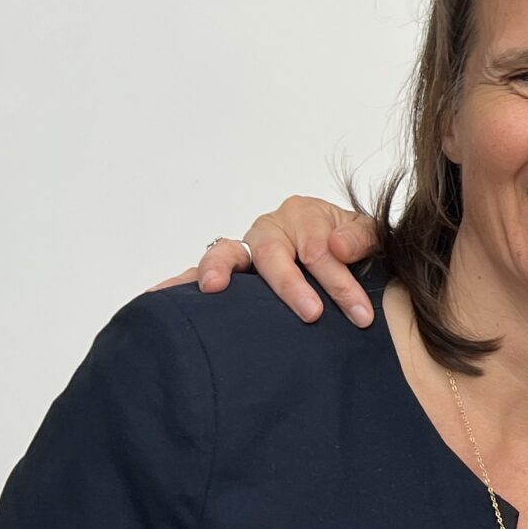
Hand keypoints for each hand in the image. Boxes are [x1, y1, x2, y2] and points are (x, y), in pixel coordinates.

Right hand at [156, 197, 382, 323]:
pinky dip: (180, 283)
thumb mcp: (369, 238)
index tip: (360, 314)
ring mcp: (245, 250)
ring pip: (227, 254)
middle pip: (273, 252)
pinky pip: (199, 274)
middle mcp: (269, 229)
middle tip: (311, 313)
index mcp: (304, 214)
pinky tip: (158, 296)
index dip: (341, 281)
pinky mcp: (229, 273)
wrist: (348, 257)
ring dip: (219, 270)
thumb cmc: (353, 248)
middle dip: (291, 284)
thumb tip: (339, 246)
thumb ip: (361, 238)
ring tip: (214, 289)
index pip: (318, 248)